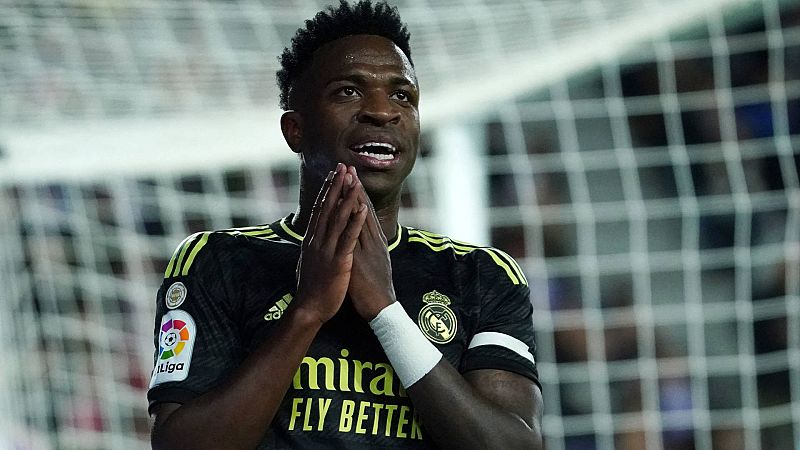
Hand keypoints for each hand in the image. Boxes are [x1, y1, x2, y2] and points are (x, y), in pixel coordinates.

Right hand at [295, 163, 367, 322]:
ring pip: (338, 218)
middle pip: (328, 207)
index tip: (333, 174)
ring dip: (347, 197)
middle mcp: (317, 240)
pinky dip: (355, 221)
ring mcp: (327, 250)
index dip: (327, 190)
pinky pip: (348, 237)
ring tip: (355, 180)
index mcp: (311, 240)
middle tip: (343, 166)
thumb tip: (311, 235)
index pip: (320, 209)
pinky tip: (362, 208)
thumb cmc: (311, 288)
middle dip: (336, 185)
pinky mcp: (338, 261)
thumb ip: (312, 246)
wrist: (309, 308)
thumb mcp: (309, 261)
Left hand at [347, 167, 396, 319]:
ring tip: (349, 179)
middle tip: (348, 168)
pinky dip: (358, 220)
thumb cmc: (373, 288)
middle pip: (363, 210)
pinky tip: (354, 207)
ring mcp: (369, 248)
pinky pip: (360, 235)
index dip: (356, 194)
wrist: (381, 307)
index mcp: (373, 241)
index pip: (363, 213)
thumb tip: (354, 238)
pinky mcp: (363, 258)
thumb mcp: (369, 263)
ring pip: (362, 218)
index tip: (349, 177)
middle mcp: (373, 240)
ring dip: (355, 197)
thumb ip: (362, 248)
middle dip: (354, 188)